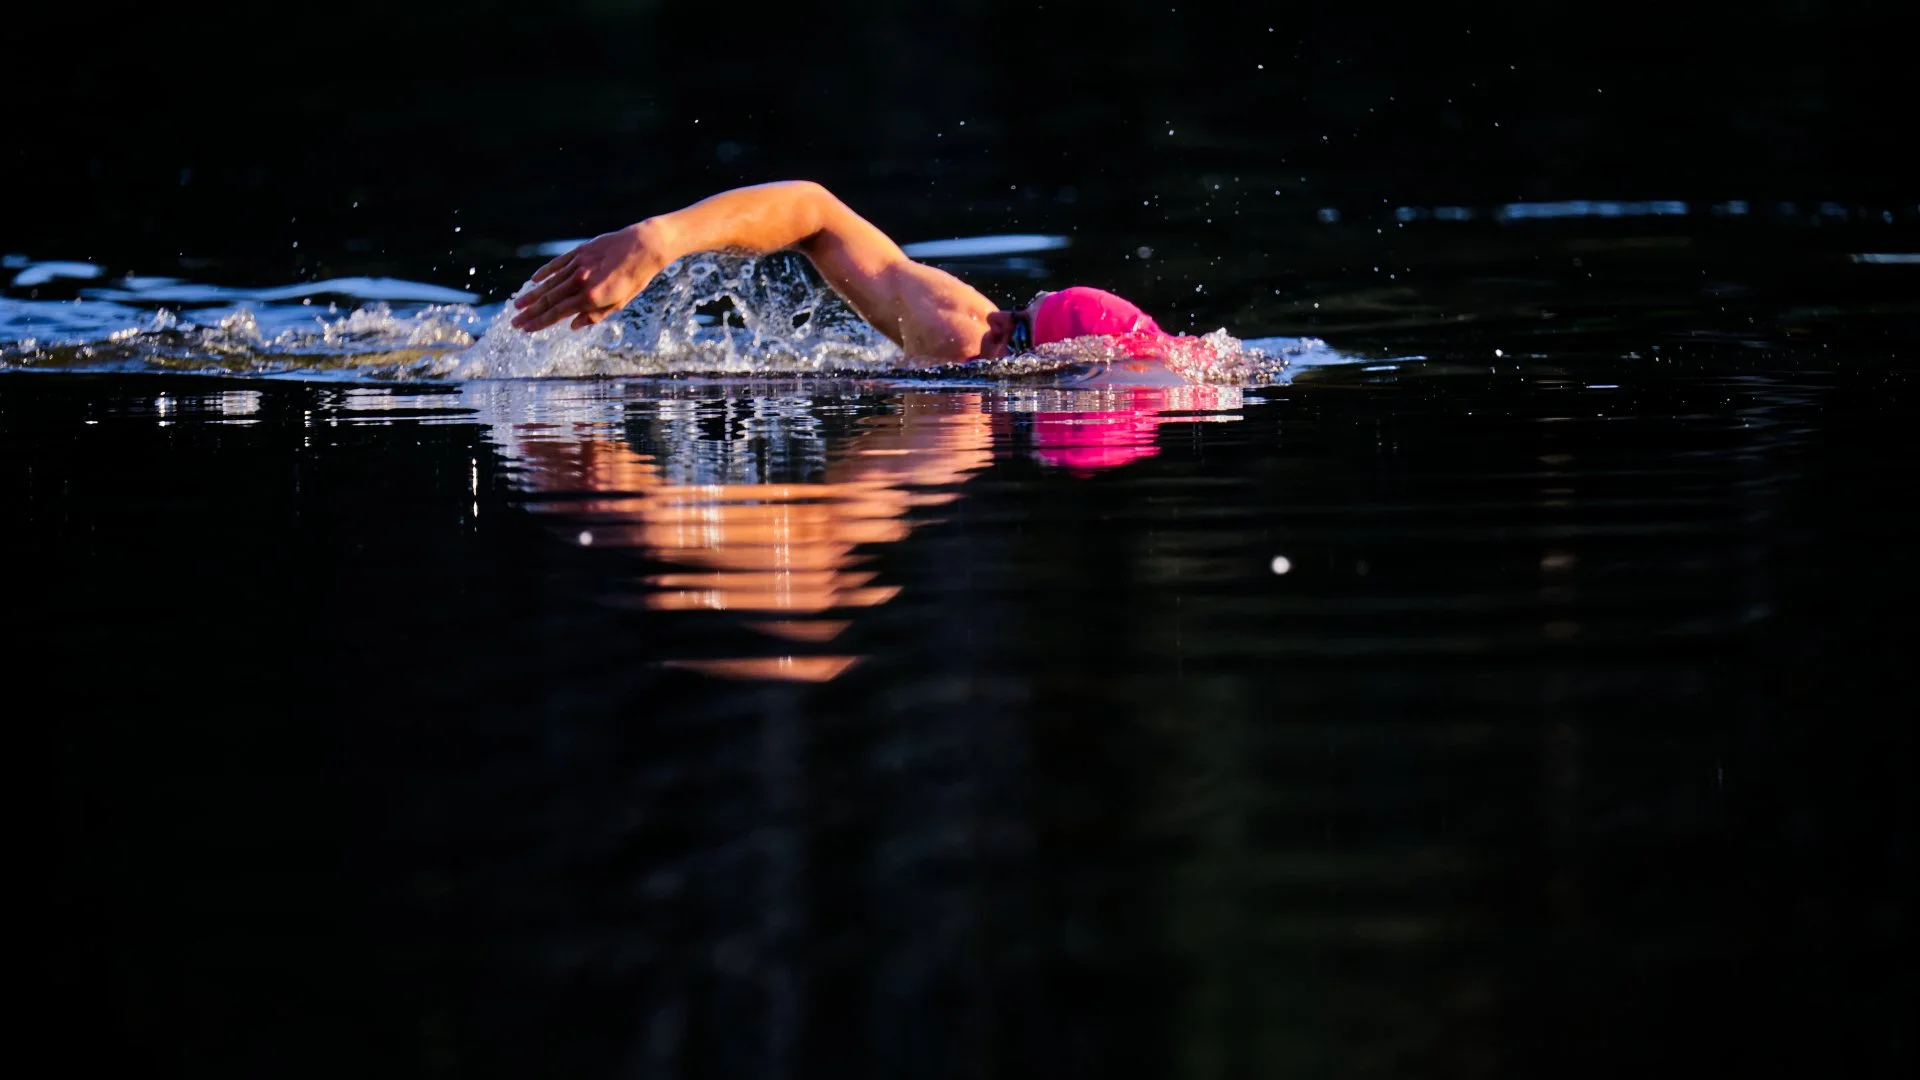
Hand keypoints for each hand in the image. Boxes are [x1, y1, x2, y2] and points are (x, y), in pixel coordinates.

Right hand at [510, 222, 666, 331]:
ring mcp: (578, 265)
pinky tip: (533, 280)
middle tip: (515, 322)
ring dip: (532, 295)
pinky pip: (557, 264)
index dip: (540, 322)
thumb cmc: (635, 278)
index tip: (526, 329)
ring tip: (518, 305)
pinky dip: (544, 272)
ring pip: (549, 283)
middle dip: (530, 313)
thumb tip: (573, 325)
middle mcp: (581, 281)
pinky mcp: (579, 252)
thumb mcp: (620, 303)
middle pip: (549, 300)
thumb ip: (595, 315)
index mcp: (591, 297)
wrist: (644, 246)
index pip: (558, 313)